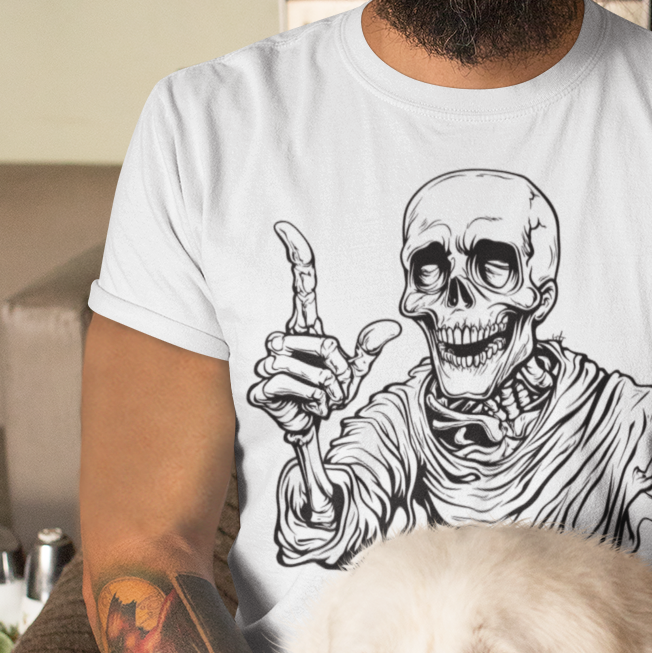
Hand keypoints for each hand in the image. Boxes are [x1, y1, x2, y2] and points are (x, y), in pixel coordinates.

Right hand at [246, 222, 398, 443]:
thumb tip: (392, 327)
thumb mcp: (354, 371)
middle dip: (341, 371)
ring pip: (309, 367)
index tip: (285, 228)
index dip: (297, 258)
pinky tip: (309, 406)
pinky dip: (310, 400)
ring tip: (323, 399)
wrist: (308, 424)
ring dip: (327, 390)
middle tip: (337, 389)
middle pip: (324, 343)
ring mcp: (268, 359)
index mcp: (306, 328)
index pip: (303, 287)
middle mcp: (284, 338)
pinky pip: (292, 383)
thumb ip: (368, 348)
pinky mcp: (259, 384)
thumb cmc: (327, 393)